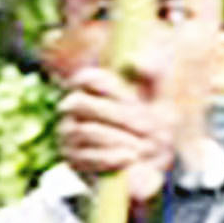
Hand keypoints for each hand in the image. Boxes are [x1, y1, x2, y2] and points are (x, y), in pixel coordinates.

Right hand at [59, 65, 172, 185]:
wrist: (147, 158)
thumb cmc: (148, 119)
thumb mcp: (156, 96)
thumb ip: (153, 74)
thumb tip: (137, 63)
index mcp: (86, 86)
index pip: (88, 78)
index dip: (112, 87)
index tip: (138, 101)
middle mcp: (70, 107)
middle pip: (82, 104)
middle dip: (119, 116)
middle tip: (150, 128)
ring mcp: (67, 133)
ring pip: (85, 131)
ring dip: (118, 139)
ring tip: (143, 146)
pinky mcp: (72, 159)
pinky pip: (85, 158)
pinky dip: (110, 158)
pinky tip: (131, 158)